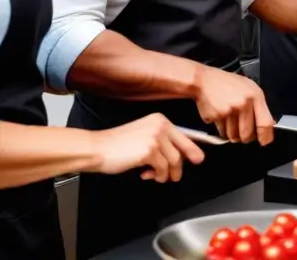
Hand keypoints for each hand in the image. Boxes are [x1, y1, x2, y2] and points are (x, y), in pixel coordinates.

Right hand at [90, 113, 204, 182]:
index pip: (184, 135)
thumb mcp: (143, 136)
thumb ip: (161, 143)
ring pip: (173, 162)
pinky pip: (162, 169)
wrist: (98, 148)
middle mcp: (160, 126)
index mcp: (160, 120)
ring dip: (165, 174)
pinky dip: (157, 176)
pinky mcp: (149, 151)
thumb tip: (179, 158)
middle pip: (181, 151)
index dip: (193, 149)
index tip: (199, 158)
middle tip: (174, 177)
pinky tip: (145, 175)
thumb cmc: (117, 145)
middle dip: (178, 168)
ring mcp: (155, 138)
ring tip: (155, 176)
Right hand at [193, 65, 274, 145]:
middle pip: (247, 134)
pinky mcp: (216, 116)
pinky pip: (221, 132)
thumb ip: (258, 106)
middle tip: (242, 132)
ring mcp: (229, 110)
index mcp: (255, 96)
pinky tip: (220, 116)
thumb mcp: (248, 88)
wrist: (204, 80)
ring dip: (231, 133)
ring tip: (228, 119)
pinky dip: (220, 128)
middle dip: (244, 137)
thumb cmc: (227, 84)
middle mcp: (244, 103)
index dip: (265, 136)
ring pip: (233, 136)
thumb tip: (266, 126)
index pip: (265, 122)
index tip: (264, 141)